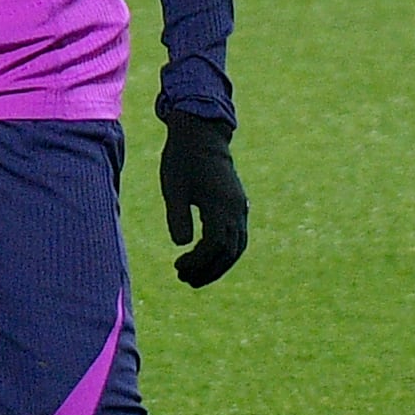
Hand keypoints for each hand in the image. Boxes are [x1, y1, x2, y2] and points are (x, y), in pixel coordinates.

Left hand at [159, 111, 247, 287]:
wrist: (202, 133)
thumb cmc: (183, 159)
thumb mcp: (174, 188)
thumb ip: (178, 217)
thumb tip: (183, 245)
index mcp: (220, 205)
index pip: (214, 246)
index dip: (198, 262)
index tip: (178, 266)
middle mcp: (236, 209)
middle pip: (229, 251)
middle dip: (209, 270)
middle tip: (185, 280)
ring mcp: (240, 206)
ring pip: (237, 246)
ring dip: (218, 265)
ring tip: (195, 276)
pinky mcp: (238, 204)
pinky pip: (238, 236)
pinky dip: (225, 252)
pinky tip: (207, 257)